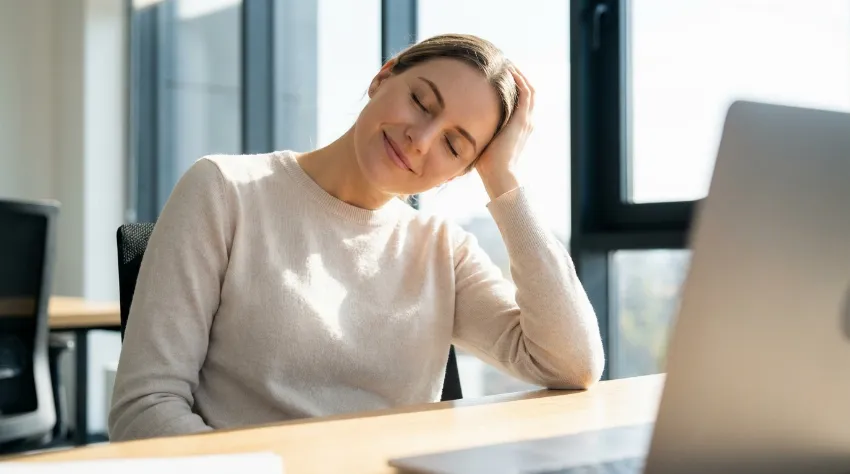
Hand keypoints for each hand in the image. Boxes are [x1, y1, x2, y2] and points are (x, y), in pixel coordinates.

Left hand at [475, 66, 534, 199]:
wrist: (498, 175)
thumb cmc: (486, 165)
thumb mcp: (482, 142)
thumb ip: (475, 133)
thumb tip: (452, 132)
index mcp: (518, 127)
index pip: (520, 102)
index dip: (512, 88)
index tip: (498, 77)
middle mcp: (525, 122)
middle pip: (527, 93)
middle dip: (517, 77)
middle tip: (504, 64)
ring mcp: (526, 121)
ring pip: (529, 90)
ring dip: (519, 75)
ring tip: (507, 63)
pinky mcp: (522, 120)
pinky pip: (526, 94)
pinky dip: (519, 81)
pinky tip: (508, 71)